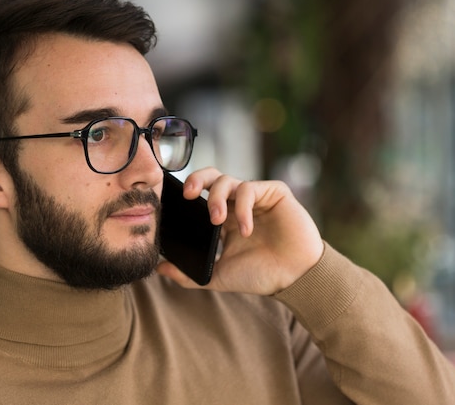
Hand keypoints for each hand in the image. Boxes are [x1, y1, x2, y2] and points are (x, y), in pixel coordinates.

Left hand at [156, 167, 323, 294]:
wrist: (294, 277)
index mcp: (225, 219)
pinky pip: (250, 189)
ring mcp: (256, 197)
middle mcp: (238, 204)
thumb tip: (159, 269)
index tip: (175, 205)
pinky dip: (243, 208)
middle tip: (189, 195)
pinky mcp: (274, 193)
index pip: (201, 195)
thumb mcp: (217, 276)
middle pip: (212, 177)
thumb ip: (188, 275)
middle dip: (197, 179)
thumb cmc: (261, 275)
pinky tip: (246, 229)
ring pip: (228, 180)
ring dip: (218, 198)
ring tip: (217, 221)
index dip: (188, 194)